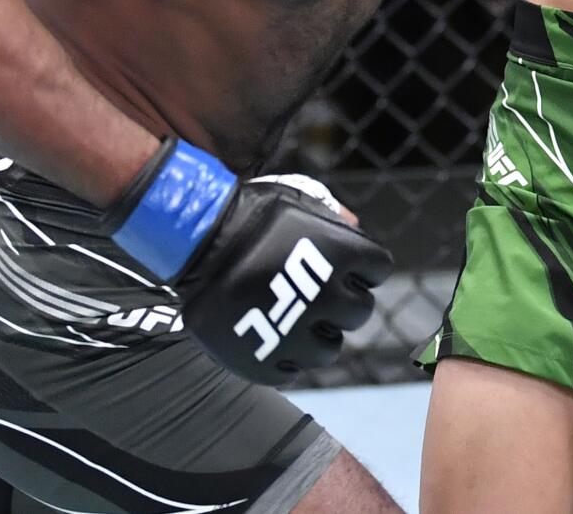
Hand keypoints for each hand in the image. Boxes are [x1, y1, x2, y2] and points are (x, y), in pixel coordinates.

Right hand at [173, 174, 390, 382]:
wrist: (194, 240)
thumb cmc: (249, 214)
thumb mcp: (298, 202)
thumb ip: (332, 217)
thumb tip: (356, 228)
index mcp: (344, 253)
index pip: (378, 269)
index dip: (362, 268)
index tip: (344, 268)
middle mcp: (328, 296)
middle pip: (359, 312)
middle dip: (342, 303)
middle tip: (318, 295)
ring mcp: (296, 333)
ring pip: (329, 349)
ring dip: (317, 335)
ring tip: (293, 319)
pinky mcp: (266, 361)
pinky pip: (291, 372)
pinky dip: (284, 359)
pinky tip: (272, 339)